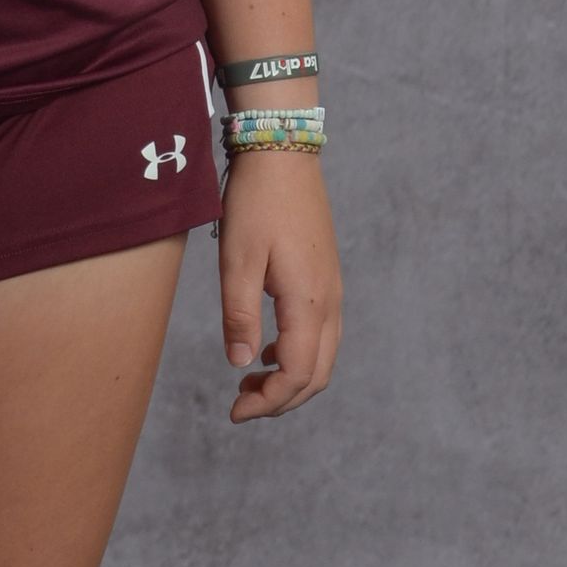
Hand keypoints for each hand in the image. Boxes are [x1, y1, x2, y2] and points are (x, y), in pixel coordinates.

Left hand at [217, 153, 340, 421]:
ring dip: (290, 379)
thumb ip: (239, 315)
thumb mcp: (236, 259)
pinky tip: (267, 348)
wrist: (284, 153)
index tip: (234, 413)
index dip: (267, 403)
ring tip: (250, 383)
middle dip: (281, 400)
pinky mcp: (327, 277)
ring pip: (323, 357)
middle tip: (241, 406)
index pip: (296, 374)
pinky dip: (298, 354)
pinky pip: (322, 334)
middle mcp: (330, 302)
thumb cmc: (256, 203)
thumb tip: (241, 365)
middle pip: (316, 375)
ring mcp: (333, 289)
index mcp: (308, 302)